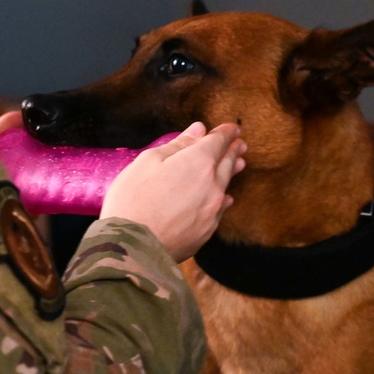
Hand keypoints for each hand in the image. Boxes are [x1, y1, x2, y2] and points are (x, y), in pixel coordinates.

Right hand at [100, 122, 246, 261]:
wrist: (134, 245)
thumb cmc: (134, 198)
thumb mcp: (149, 161)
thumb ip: (177, 145)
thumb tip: (198, 130)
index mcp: (199, 162)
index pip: (219, 141)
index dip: (226, 133)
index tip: (231, 128)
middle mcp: (213, 185)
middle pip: (227, 163)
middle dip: (233, 150)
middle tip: (240, 143)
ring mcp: (213, 210)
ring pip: (226, 185)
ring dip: (232, 171)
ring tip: (239, 163)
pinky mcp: (207, 231)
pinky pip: (220, 208)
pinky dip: (222, 197)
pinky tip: (224, 197)